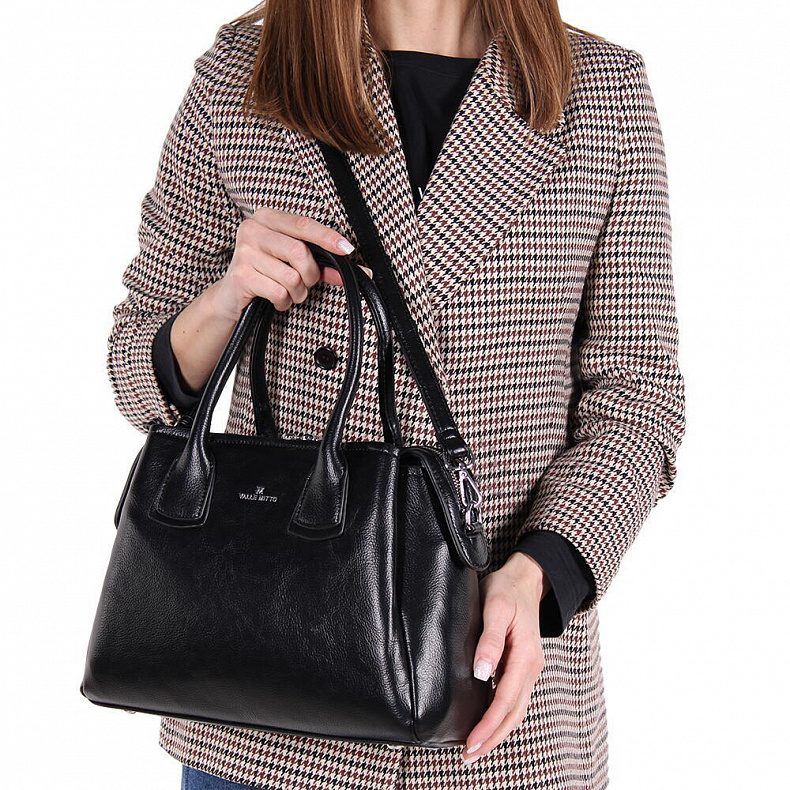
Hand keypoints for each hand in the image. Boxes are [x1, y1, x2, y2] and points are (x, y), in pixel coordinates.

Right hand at [212, 206, 372, 320]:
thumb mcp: (293, 263)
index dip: (327, 237)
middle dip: (310, 275)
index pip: (303, 224)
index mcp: (267, 218)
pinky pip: (278, 292)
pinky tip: (276, 299)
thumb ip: (323, 264)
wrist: (230, 297)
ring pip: (291, 276)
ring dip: (297, 292)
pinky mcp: (240, 276)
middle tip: (306, 282)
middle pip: (300, 252)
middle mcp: (252, 229)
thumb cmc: (267, 274)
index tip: (347, 249)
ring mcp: (243, 252)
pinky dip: (283, 302)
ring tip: (288, 292)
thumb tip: (358, 271)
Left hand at [461, 551, 549, 764]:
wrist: (524, 579)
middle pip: (513, 713)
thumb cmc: (507, 590)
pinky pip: (513, 698)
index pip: (505, 699)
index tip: (471, 743)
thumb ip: (489, 640)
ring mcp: (528, 668)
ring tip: (475, 748)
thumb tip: (482, 673)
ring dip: (497, 731)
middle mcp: (530, 667)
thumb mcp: (495, 607)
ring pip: (515, 709)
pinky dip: (501, 716)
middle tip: (469, 757)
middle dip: (492, 738)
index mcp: (525, 655)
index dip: (488, 725)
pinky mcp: (522, 666)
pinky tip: (487, 723)